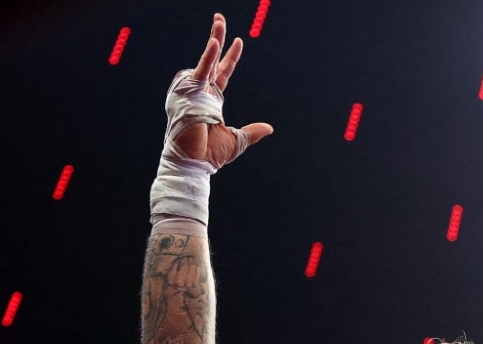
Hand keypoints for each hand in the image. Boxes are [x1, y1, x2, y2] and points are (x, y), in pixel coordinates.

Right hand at [175, 13, 272, 166]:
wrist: (195, 163)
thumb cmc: (210, 155)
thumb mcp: (237, 139)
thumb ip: (253, 131)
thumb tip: (269, 128)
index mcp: (211, 100)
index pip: (222, 72)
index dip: (230, 57)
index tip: (238, 41)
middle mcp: (201, 92)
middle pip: (211, 60)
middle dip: (216, 37)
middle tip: (220, 18)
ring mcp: (194, 91)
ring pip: (206, 60)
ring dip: (213, 40)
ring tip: (220, 21)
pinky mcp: (190, 94)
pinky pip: (201, 71)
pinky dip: (207, 57)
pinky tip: (215, 42)